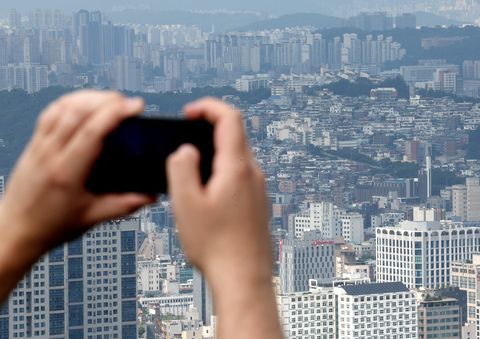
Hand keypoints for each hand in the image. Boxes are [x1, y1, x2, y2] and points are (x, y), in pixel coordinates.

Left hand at [0, 90, 153, 254]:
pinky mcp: (34, 144)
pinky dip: (70, 102)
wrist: (14, 231)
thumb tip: (150, 196)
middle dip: (106, 100)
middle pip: (77, 111)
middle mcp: (50, 154)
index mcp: (66, 172)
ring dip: (88, 97)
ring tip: (109, 100)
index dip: (115, 113)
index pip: (92, 131)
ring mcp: (39, 146)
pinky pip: (50, 112)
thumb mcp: (92, 217)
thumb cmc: (49, 226)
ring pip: (62, 107)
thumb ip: (124, 205)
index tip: (135, 106)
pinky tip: (84, 104)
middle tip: (127, 103)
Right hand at [166, 98, 280, 338]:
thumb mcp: (186, 203)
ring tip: (190, 172)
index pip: (229, 118)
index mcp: (237, 168)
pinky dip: (221, 171)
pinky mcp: (257, 202)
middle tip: (183, 141)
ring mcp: (258, 189)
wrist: (244, 278)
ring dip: (213, 153)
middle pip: (234, 135)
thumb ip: (182, 168)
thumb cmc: (216, 246)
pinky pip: (240, 175)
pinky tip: (205, 194)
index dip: (207, 107)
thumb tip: (185, 150)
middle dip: (207, 130)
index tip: (188, 113)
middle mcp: (253, 174)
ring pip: (237, 156)